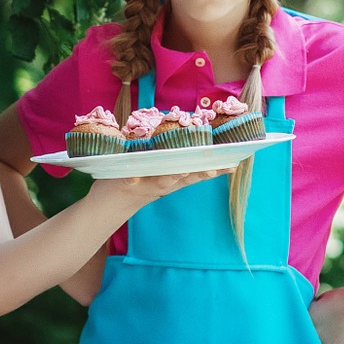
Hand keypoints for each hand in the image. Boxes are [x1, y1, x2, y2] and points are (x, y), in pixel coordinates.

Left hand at [84, 166, 229, 211]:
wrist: (109, 204)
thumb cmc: (138, 180)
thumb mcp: (161, 172)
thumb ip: (179, 159)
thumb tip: (195, 139)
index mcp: (173, 177)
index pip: (198, 172)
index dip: (215, 168)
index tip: (233, 162)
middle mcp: (163, 183)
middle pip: (185, 177)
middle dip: (199, 171)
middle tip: (214, 167)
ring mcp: (144, 185)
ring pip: (163, 181)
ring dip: (172, 175)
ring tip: (181, 169)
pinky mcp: (125, 184)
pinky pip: (128, 181)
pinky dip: (132, 179)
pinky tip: (132, 176)